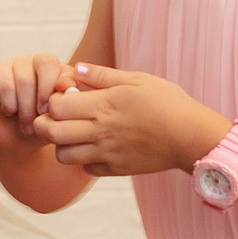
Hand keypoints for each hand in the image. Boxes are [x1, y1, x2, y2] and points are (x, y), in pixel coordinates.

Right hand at [0, 53, 80, 152]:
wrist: (12, 138)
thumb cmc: (41, 127)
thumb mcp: (60, 119)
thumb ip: (67, 102)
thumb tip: (68, 87)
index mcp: (61, 71)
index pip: (66, 68)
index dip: (64, 85)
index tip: (59, 109)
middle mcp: (40, 62)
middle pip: (46, 63)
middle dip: (45, 95)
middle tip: (42, 117)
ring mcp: (18, 64)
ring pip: (25, 80)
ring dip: (26, 109)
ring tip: (28, 127)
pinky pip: (6, 85)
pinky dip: (10, 104)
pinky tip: (10, 112)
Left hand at [36, 64, 229, 178]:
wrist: (192, 137)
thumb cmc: (168, 103)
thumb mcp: (137, 80)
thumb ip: (102, 76)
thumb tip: (76, 68)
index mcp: (103, 105)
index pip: (55, 106)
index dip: (51, 101)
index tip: (62, 97)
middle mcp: (100, 130)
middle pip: (50, 133)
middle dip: (45, 124)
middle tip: (54, 118)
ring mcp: (107, 152)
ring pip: (63, 156)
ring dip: (62, 145)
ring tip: (74, 134)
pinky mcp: (116, 169)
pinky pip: (86, 168)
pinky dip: (83, 159)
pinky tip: (94, 147)